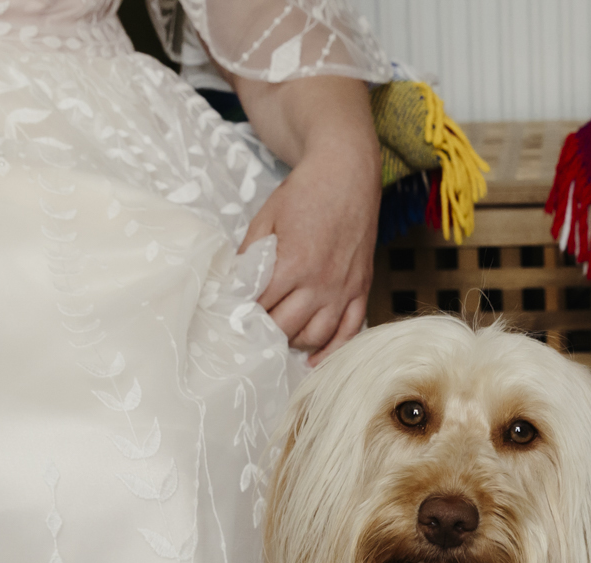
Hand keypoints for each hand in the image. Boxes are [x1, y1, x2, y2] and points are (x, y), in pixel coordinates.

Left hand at [243, 140, 378, 360]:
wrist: (347, 174)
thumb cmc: (304, 193)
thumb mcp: (265, 219)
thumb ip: (250, 256)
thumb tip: (235, 286)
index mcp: (293, 264)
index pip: (259, 306)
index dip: (242, 313)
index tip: (230, 318)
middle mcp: (320, 283)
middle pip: (284, 328)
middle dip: (263, 331)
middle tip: (250, 330)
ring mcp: (343, 289)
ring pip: (315, 336)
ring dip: (292, 341)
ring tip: (277, 337)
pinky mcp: (360, 289)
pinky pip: (349, 331)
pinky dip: (332, 350)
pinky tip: (314, 360)